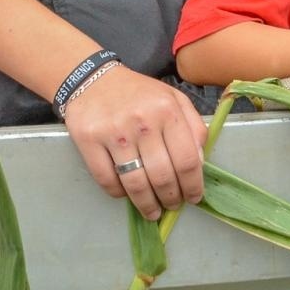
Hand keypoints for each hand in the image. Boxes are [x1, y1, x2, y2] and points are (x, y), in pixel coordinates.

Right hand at [61, 65, 206, 221]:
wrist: (92, 78)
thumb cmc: (138, 93)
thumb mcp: (174, 99)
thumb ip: (193, 127)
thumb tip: (200, 162)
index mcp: (167, 110)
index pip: (187, 160)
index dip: (193, 185)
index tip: (193, 197)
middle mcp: (142, 122)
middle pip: (162, 176)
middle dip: (171, 198)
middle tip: (172, 205)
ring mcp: (114, 132)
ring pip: (135, 183)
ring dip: (147, 204)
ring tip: (152, 211)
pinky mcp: (89, 140)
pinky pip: (107, 180)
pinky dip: (119, 194)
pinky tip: (127, 194)